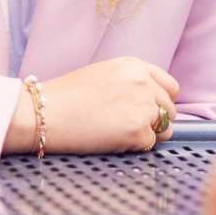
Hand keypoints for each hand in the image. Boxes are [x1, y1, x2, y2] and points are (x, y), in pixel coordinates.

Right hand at [5, 57, 178, 154]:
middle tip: (130, 127)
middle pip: (169, 109)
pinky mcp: (138, 131)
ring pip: (165, 129)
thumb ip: (130, 82)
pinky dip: (134, 148)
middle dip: (155, 121)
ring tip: (121, 134)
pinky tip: (112, 142)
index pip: (170, 87)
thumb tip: (149, 100)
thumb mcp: (104, 74)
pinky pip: (148, 145)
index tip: (150, 111)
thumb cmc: (66, 96)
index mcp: (135, 66)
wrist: (44, 112)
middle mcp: (144, 83)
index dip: (161, 101)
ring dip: (149, 135)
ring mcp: (143, 107)